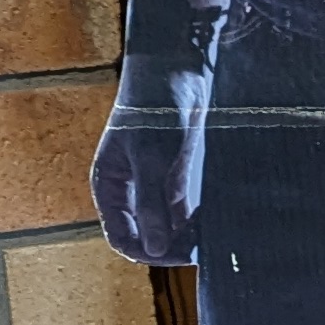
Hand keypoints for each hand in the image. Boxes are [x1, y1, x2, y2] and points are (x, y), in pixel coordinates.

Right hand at [91, 67, 210, 269]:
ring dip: (187, 235)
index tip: (180, 255)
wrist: (178, 69)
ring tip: (212, 233)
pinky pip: (182, 209)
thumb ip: (153, 204)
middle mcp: (128, 190)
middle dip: (172, 245)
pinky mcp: (175, 175)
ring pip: (167, 225)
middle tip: (203, 246)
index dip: (147, 253)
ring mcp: (151, 184)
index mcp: (110, 186)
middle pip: (146, 236)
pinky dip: (196, 219)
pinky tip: (214, 219)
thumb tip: (153, 250)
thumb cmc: (157, 108)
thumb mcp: (153, 158)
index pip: (122, 238)